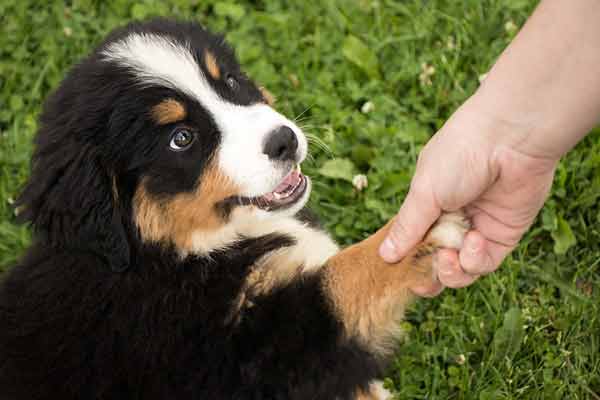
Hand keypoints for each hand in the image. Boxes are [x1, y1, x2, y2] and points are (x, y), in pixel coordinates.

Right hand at [379, 98, 557, 296]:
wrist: (510, 138)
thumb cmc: (459, 154)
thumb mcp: (424, 191)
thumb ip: (407, 226)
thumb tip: (384, 255)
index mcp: (426, 206)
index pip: (411, 242)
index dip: (403, 261)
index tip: (395, 272)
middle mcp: (450, 220)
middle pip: (433, 263)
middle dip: (426, 276)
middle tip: (421, 281)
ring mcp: (476, 229)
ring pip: (459, 271)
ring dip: (450, 271)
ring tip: (447, 257)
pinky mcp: (502, 236)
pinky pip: (484, 264)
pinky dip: (475, 260)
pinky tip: (474, 240)